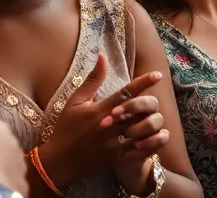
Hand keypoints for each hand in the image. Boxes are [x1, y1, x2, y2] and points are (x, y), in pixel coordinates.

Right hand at [38, 54, 165, 188]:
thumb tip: (102, 56)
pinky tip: (156, 135)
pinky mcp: (118, 160)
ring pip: (143, 132)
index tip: (157, 74)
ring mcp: (115, 145)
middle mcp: (110, 127)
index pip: (126, 93)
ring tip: (156, 117)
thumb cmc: (66, 128)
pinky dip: (152, 143)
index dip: (144, 82)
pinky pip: (142, 152)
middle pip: (138, 112)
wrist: (59, 161)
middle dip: (150, 104)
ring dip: (152, 123)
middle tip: (155, 99)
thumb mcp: (75, 101)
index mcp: (100, 110)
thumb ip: (92, 80)